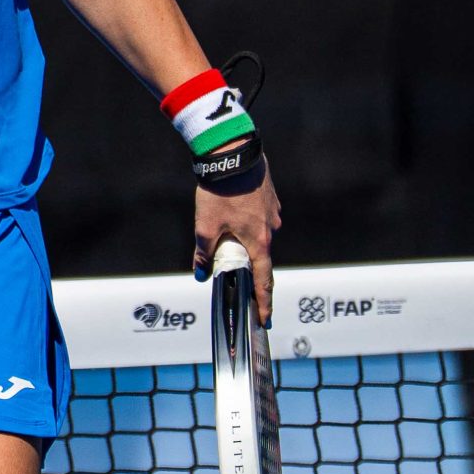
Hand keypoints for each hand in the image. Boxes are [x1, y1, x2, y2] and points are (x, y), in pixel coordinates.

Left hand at [192, 167, 281, 322]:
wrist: (232, 155)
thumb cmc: (220, 192)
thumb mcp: (204, 227)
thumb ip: (203, 254)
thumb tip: (200, 274)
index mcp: (258, 242)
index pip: (263, 280)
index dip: (263, 302)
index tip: (265, 319)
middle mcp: (270, 230)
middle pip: (260, 256)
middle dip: (248, 265)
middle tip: (234, 265)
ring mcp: (273, 213)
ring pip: (258, 234)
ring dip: (244, 237)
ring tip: (223, 225)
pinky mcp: (270, 198)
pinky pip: (258, 217)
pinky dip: (246, 220)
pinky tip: (232, 209)